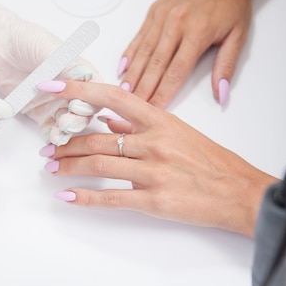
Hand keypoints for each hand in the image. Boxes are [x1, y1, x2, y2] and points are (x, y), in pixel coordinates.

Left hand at [0, 0, 100, 144]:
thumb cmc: (26, 40)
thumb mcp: (49, 48)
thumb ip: (67, 64)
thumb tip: (85, 74)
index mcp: (81, 72)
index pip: (95, 91)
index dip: (90, 101)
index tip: (76, 104)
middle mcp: (72, 90)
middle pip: (85, 111)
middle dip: (78, 120)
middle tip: (66, 122)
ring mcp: (57, 103)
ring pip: (70, 123)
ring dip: (67, 131)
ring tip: (59, 133)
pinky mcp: (42, 114)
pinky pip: (51, 129)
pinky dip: (52, 135)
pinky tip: (50, 138)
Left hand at [38, 80, 276, 236]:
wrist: (238, 192)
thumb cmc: (211, 162)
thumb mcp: (179, 132)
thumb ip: (142, 125)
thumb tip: (111, 119)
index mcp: (160, 120)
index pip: (112, 96)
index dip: (79, 89)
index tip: (53, 85)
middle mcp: (154, 142)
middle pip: (97, 138)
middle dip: (67, 143)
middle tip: (47, 147)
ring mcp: (153, 171)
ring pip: (99, 165)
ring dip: (69, 166)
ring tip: (52, 168)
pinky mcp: (154, 200)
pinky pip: (111, 197)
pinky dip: (85, 197)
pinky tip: (67, 195)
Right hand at [117, 0, 254, 108]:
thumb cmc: (233, 3)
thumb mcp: (238, 36)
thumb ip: (226, 67)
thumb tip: (220, 93)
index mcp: (197, 32)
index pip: (176, 71)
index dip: (163, 93)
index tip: (154, 110)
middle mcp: (176, 24)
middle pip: (155, 64)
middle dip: (143, 89)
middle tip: (132, 108)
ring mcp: (162, 16)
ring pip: (144, 52)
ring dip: (132, 75)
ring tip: (123, 94)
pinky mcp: (155, 10)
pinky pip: (139, 36)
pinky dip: (130, 53)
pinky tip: (122, 68)